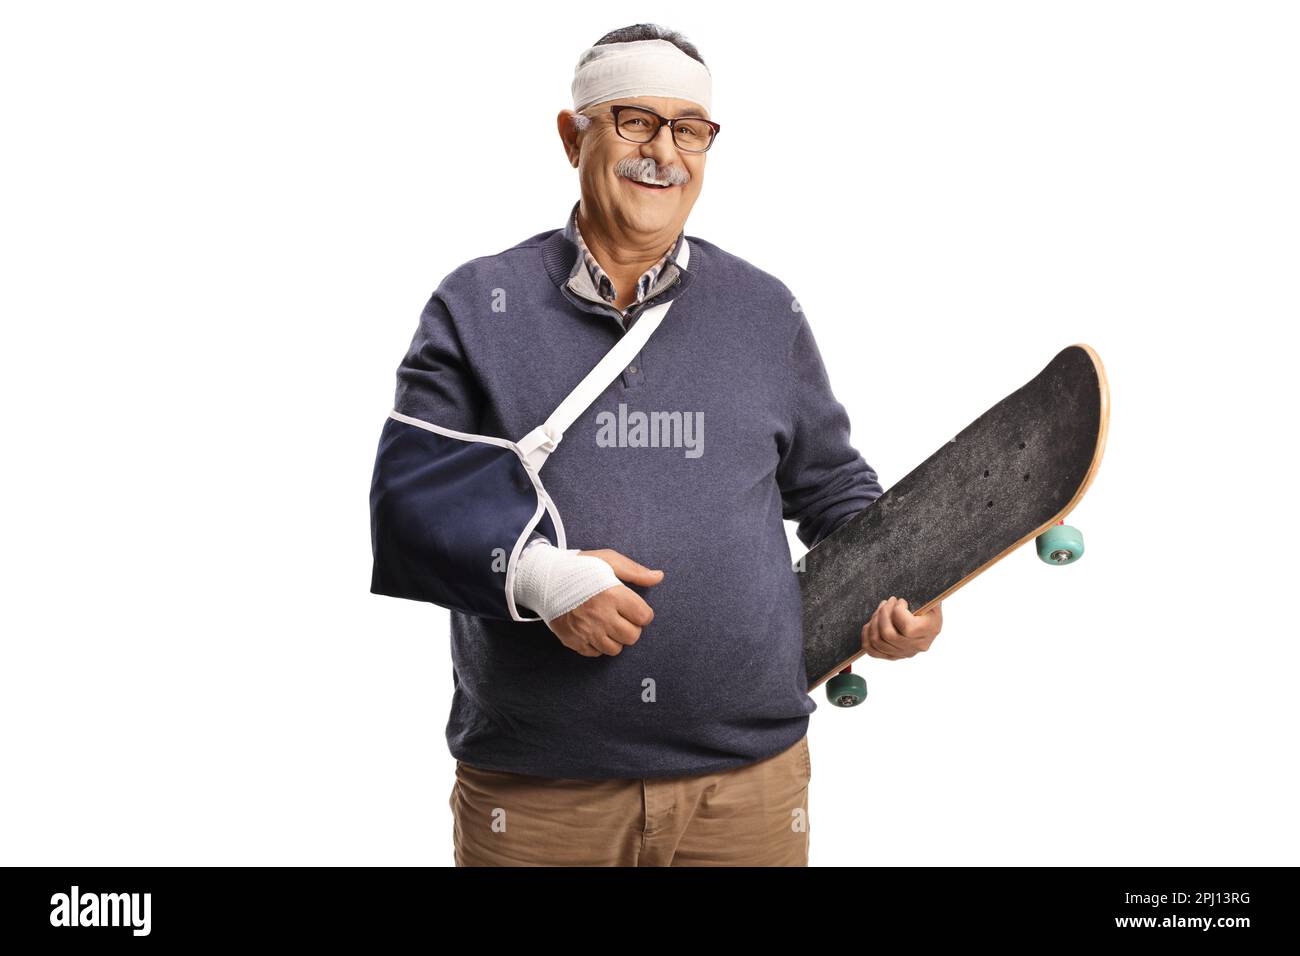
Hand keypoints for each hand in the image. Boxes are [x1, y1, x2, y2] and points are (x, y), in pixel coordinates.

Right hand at [547, 549, 662, 656]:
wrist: (544, 579)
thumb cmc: (579, 568)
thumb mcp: (607, 560)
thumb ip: (635, 571)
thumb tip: (658, 577)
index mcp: (612, 595)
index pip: (644, 617)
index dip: (642, 613)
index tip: (633, 608)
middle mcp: (601, 616)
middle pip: (632, 636)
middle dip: (631, 627)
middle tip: (621, 616)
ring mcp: (586, 631)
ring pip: (615, 649)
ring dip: (615, 638)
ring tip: (607, 623)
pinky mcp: (574, 641)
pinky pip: (596, 653)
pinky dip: (598, 645)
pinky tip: (593, 629)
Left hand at [861, 596, 941, 659]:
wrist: (927, 613)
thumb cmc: (927, 600)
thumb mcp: (930, 595)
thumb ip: (923, 595)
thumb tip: (912, 592)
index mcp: (931, 629)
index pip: (907, 627)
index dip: (897, 610)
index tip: (899, 600)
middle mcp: (919, 645)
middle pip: (888, 635)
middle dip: (882, 614)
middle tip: (886, 602)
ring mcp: (905, 653)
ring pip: (878, 642)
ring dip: (873, 622)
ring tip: (880, 610)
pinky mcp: (893, 655)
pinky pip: (872, 650)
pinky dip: (867, 636)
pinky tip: (870, 624)